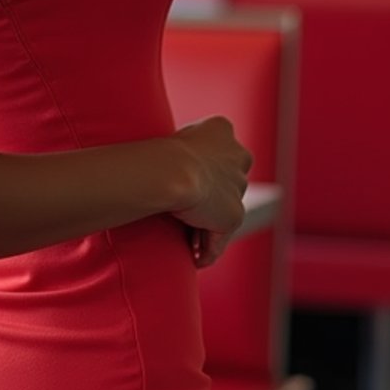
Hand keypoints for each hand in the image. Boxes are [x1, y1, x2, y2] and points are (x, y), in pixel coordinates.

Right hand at [168, 116, 252, 266]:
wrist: (171, 171)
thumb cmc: (157, 153)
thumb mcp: (168, 142)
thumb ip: (176, 152)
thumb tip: (151, 167)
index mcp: (221, 130)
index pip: (215, 150)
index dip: (202, 169)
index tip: (184, 184)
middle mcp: (237, 156)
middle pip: (227, 182)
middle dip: (212, 199)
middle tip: (185, 216)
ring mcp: (238, 187)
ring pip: (224, 212)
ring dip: (208, 229)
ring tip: (188, 245)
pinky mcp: (233, 215)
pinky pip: (219, 238)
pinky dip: (208, 250)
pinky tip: (195, 259)